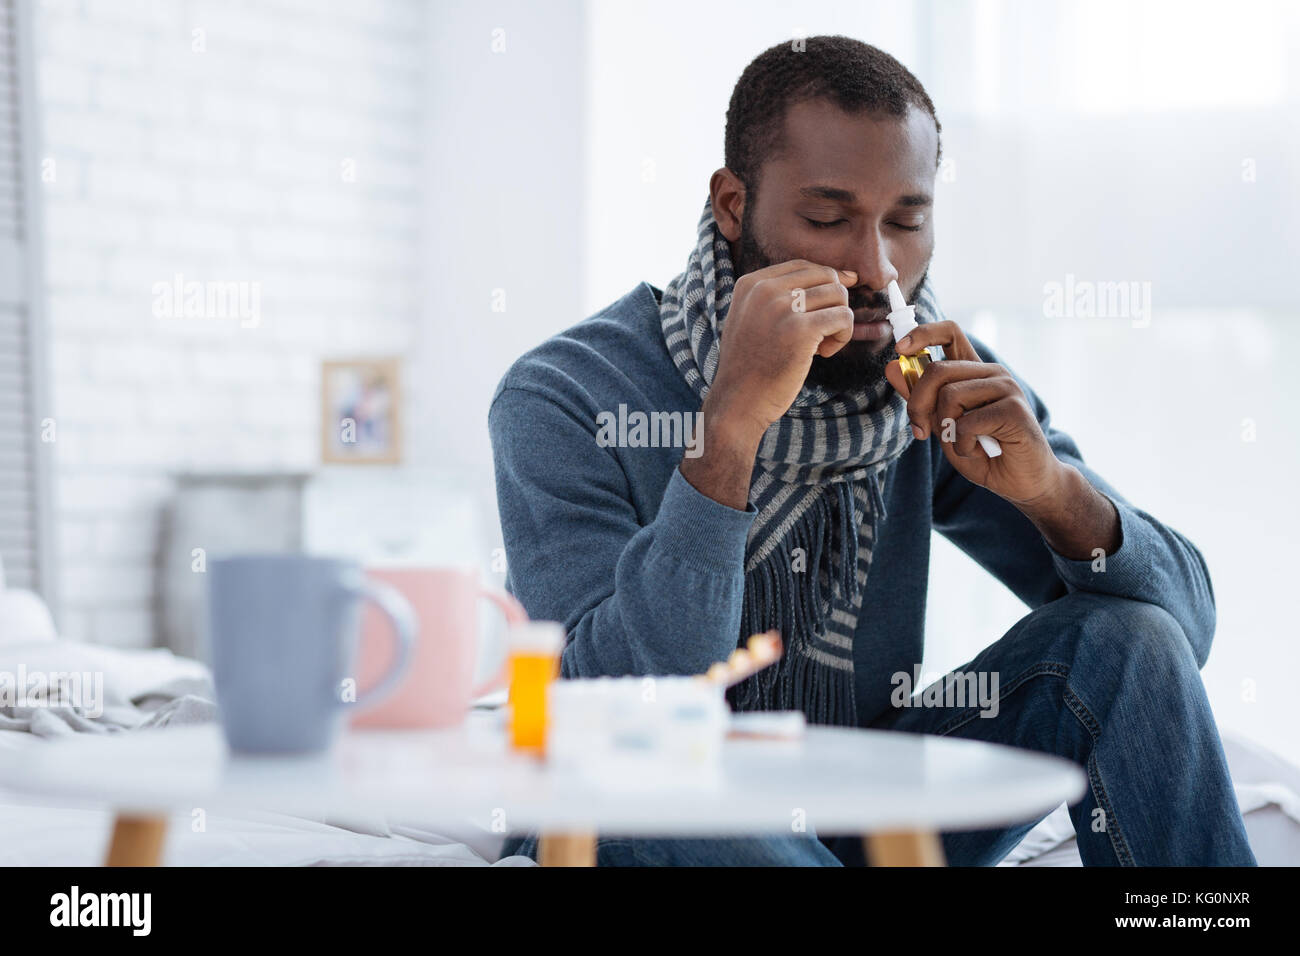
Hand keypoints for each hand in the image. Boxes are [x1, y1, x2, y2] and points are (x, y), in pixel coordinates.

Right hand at [707, 259, 858, 442]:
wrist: (737, 403)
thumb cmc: (751, 366)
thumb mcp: (751, 319)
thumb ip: (779, 297)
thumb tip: (839, 276)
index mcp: (751, 284)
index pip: (804, 266)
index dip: (826, 282)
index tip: (832, 306)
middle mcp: (764, 290)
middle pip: (826, 277)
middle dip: (833, 304)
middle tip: (823, 332)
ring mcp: (782, 308)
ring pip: (838, 295)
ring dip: (839, 322)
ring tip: (822, 345)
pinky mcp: (800, 330)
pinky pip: (844, 317)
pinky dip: (842, 336)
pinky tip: (823, 354)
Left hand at [884, 320, 1064, 506]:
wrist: (1021, 482)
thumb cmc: (983, 453)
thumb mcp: (942, 425)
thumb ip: (920, 398)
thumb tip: (892, 367)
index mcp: (974, 372)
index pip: (950, 332)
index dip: (922, 334)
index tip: (900, 348)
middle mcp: (991, 373)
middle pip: (938, 370)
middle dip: (917, 404)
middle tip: (919, 431)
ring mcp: (1006, 387)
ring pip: (950, 395)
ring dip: (945, 429)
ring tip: (964, 443)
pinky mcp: (1013, 409)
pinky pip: (967, 422)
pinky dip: (962, 444)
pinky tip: (978, 450)